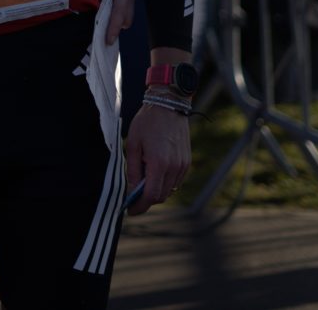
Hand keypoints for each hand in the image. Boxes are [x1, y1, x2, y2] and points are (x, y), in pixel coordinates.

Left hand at [101, 0, 134, 44]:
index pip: (120, 10)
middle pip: (126, 18)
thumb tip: (86, 14)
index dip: (113, 26)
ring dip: (113, 24)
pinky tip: (103, 21)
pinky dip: (113, 20)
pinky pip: (123, 14)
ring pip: (126, 18)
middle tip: (102, 37)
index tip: (108, 40)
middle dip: (113, 28)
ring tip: (101, 28)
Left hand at [123, 100, 191, 215]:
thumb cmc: (146, 123)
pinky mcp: (187, 162)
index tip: (130, 210)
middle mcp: (174, 167)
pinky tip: (154, 171)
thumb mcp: (133, 145)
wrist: (168, 106)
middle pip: (161, 196)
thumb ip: (132, 170)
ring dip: (156, 191)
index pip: (151, 196)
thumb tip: (131, 190)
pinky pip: (175, 181)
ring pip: (169, 190)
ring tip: (143, 178)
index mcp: (159, 163)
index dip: (140, 206)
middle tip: (133, 195)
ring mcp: (183, 166)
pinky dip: (164, 183)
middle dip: (146, 200)